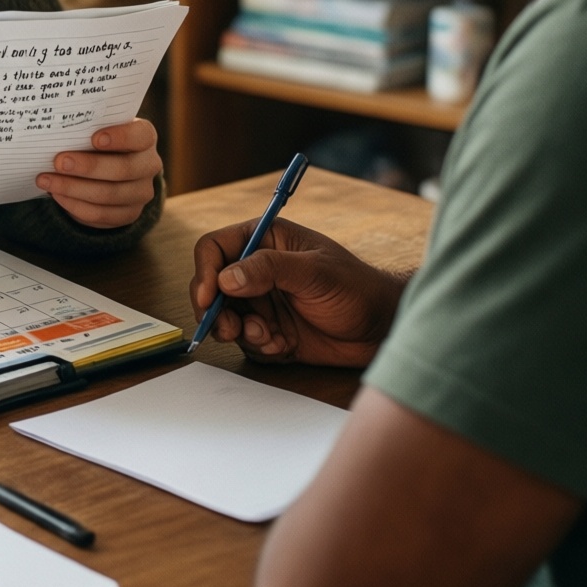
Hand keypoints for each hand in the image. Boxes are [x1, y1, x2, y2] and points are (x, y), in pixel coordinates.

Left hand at [37, 117, 160, 228]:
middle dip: (89, 166)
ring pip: (109, 195)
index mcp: (145, 137)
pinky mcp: (128, 214)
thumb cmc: (97, 140)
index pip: (140, 136)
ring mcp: (141, 192)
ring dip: (73, 188)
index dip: (120, 137)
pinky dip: (74, 205)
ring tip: (46, 179)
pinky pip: (101, 214)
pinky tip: (56, 194)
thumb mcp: (97, 128)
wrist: (107, 169)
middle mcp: (149, 165)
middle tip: (59, 161)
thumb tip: (55, 129)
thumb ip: (86, 128)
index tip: (94, 138)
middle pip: (123, 169)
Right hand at [190, 218, 408, 367]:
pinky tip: (282, 345)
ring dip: (240, 331)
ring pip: (226, 317)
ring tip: (268, 337)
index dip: (204, 271)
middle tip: (229, 330)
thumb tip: (225, 278)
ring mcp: (261, 301)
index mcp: (264, 240)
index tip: (208, 298)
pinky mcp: (268, 330)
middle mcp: (256, 269)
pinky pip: (246, 341)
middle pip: (212, 287)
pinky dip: (258, 347)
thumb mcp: (315, 272)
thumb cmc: (356, 287)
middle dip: (217, 311)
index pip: (215, 248)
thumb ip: (269, 269)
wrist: (382, 329)